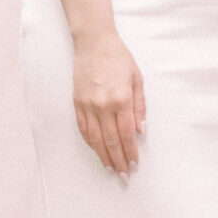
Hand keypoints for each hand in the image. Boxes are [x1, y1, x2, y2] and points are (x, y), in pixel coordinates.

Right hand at [74, 28, 146, 176]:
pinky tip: (97, 151)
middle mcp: (103, 105)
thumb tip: (141, 131)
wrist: (94, 43)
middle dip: (118, 160)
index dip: (131, 152)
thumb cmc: (119, 59)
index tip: (134, 164)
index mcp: (121, 99)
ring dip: (103, 156)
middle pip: (111, 141)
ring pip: (95, 139)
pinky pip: (83, 129)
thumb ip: (140, 107)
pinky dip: (90, 143)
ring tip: (111, 168)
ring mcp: (88, 105)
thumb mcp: (137, 79)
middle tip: (124, 175)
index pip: (127, 133)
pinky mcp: (77, 103)